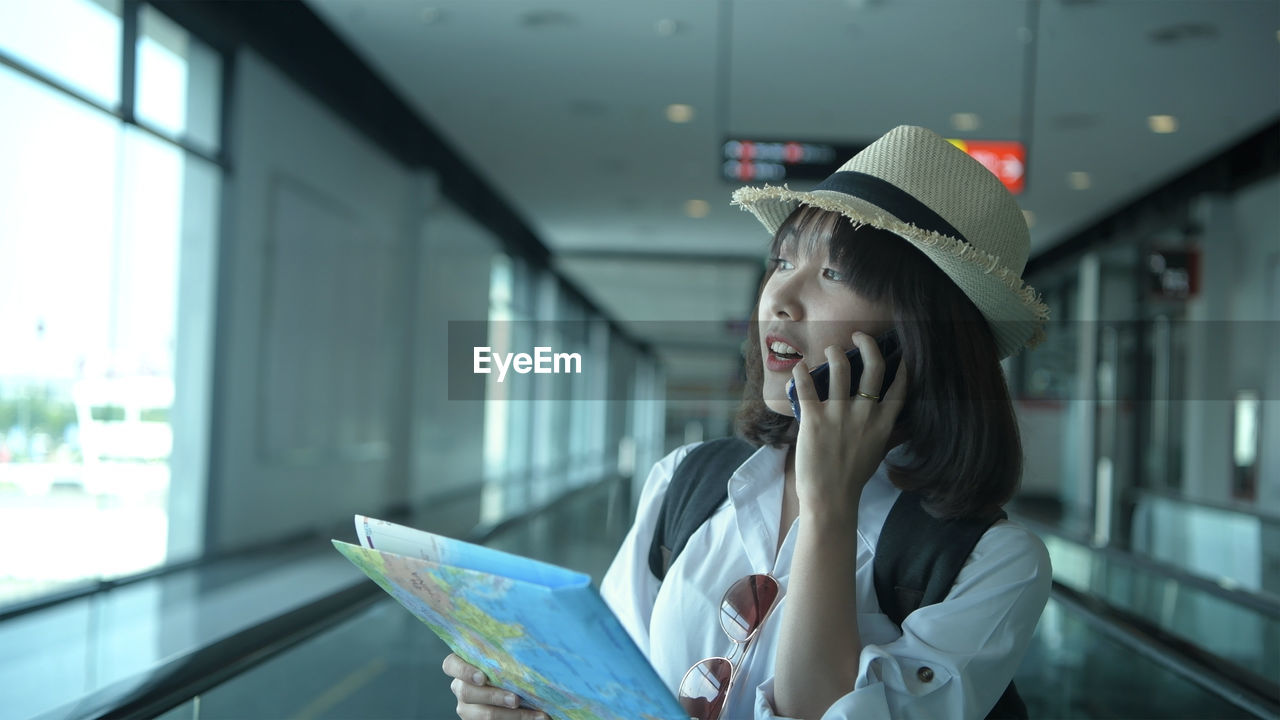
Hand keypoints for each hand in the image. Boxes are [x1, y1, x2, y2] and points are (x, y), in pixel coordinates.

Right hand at [442, 653, 547, 719]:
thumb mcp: (507, 660)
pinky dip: (519, 719)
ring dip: (512, 715)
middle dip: (494, 696)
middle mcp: (461, 687)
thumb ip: (507, 655)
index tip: (482, 677)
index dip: (463, 671)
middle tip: (516, 699)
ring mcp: (467, 708)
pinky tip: (538, 717)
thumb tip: (528, 643)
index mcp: (463, 665)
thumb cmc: (513, 669)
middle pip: (467, 692)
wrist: (519, 693)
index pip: (451, 665)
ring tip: (537, 714)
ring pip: (483, 713)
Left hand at [789, 331, 908, 518]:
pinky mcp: (814, 419)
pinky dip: (801, 373)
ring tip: (830, 348)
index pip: (899, 387)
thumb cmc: (852, 479)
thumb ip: (886, 433)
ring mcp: (839, 415)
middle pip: (874, 367)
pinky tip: (799, 368)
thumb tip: (897, 423)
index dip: (902, 366)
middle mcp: (865, 414)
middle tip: (858, 335)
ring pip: (841, 367)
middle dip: (868, 344)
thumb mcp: (878, 453)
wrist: (831, 500)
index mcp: (883, 423)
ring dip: (835, 352)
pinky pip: (807, 386)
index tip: (899, 352)